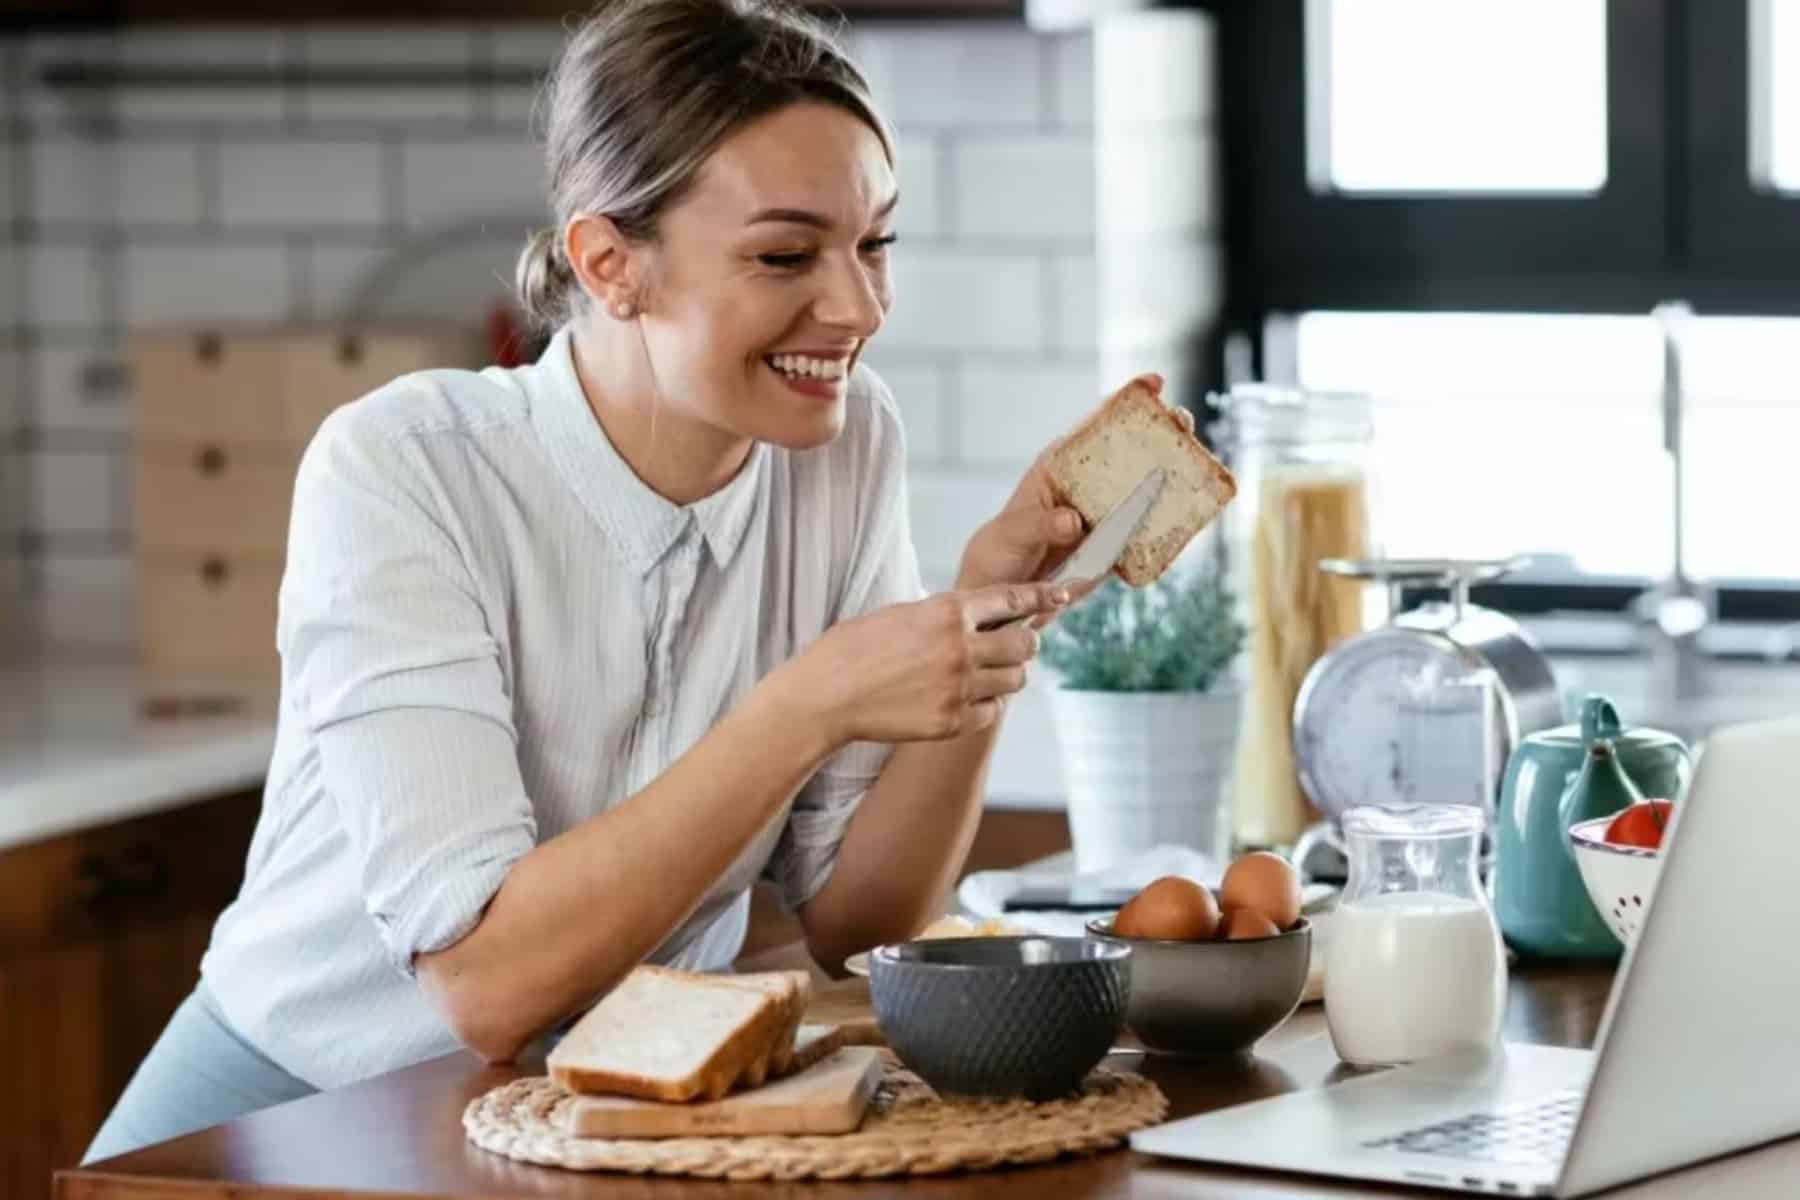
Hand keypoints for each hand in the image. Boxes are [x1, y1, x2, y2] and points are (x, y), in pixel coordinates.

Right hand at [798, 582, 1068, 744]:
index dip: (1042, 596)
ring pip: (1015, 680)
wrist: (825, 696)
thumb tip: (978, 616)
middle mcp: (960, 648)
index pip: (1012, 599)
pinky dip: (985, 705)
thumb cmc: (853, 649)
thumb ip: (944, 614)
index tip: (1060, 595)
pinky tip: (963, 699)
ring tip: (984, 673)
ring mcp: (959, 688)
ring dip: (1007, 675)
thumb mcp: (902, 613)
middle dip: (1024, 642)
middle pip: (1025, 644)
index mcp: (947, 611)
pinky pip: (992, 712)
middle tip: (1012, 644)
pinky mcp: (952, 722)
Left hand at [955, 374, 1174, 597]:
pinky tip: (1191, 514)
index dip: (1124, 401)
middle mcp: (1088, 484)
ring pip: (1146, 488)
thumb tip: (1074, 520)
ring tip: (1199, 464)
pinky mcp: (1117, 547)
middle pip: (1130, 451)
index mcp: (1060, 466)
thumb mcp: (1011, 534)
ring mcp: (1106, 514)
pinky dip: (1169, 523)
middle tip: (1182, 422)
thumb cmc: (999, 552)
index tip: (1154, 382)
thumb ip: (1039, 524)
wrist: (1004, 597)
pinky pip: (1148, 532)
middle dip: (1161, 432)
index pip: (1094, 426)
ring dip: (1174, 475)